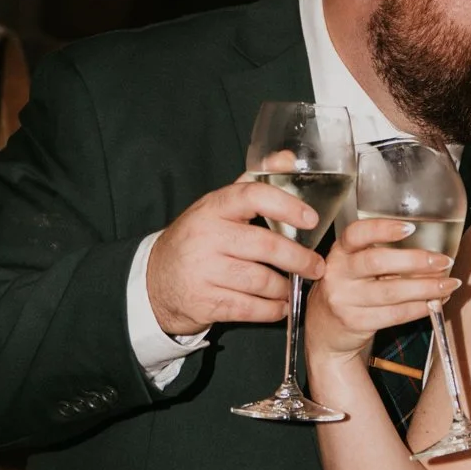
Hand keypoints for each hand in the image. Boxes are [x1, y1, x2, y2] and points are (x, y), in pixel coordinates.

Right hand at [145, 179, 327, 333]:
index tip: (310, 219)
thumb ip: (253, 184)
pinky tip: (279, 306)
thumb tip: (288, 159)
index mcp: (213, 207)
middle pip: (265, 245)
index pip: (252, 196)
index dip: (286, 206)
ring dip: (285, 288)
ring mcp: (204, 270)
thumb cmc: (196, 240)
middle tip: (316, 266)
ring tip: (293, 287)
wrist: (154, 282)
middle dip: (299, 259)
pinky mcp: (205, 302)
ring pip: (261, 281)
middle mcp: (207, 236)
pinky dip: (271, 310)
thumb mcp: (217, 208)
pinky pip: (249, 308)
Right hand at [304, 216, 458, 365]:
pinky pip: (395, 314)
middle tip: (444, 261)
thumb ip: (383, 257)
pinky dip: (420, 308)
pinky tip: (435, 303)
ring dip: (426, 287)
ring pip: (391, 291)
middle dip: (416, 260)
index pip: (356, 234)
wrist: (325, 330)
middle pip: (377, 262)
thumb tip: (432, 255)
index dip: (383, 229)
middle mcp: (338, 273)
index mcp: (340, 252)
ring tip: (449, 284)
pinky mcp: (355, 322)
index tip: (410, 228)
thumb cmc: (350, 291)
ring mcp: (344, 300)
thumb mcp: (355, 268)